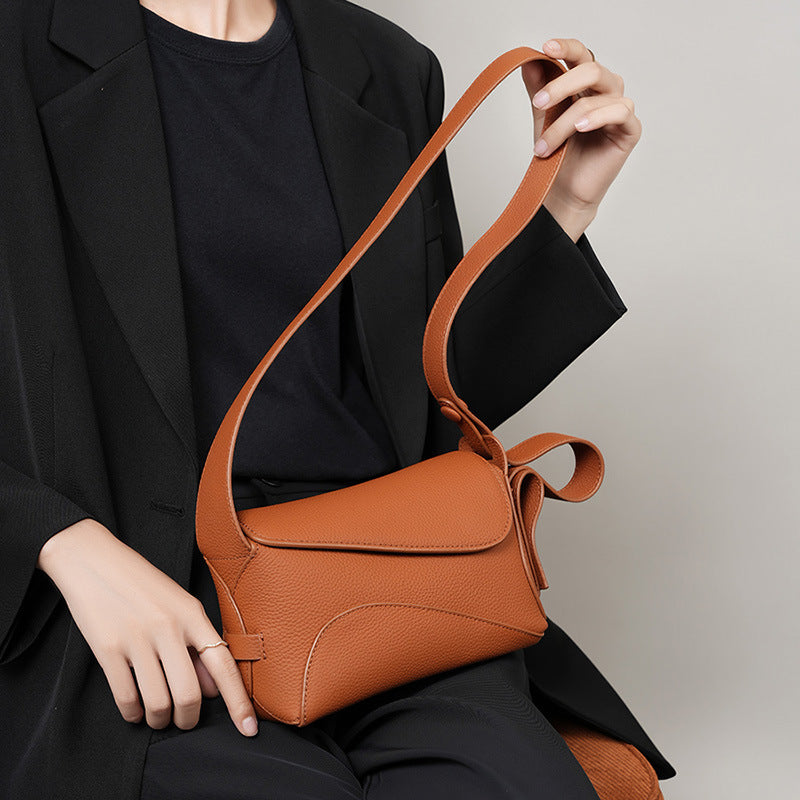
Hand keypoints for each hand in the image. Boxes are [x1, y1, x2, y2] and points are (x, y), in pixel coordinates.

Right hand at [37, 518, 258, 736]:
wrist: (93, 560)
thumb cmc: (141, 583)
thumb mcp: (178, 604)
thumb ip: (197, 644)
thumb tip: (214, 688)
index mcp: (193, 614)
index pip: (224, 665)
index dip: (238, 701)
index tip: (249, 728)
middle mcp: (169, 627)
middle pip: (189, 695)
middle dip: (188, 719)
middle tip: (183, 721)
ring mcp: (138, 638)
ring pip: (158, 702)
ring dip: (159, 720)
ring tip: (157, 717)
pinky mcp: (108, 648)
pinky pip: (126, 698)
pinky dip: (133, 713)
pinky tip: (135, 709)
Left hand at [520, 38, 641, 240]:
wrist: (563, 192)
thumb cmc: (557, 155)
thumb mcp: (543, 118)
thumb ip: (539, 89)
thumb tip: (529, 61)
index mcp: (586, 85)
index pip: (581, 56)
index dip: (566, 48)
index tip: (546, 47)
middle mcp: (606, 92)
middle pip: (591, 70)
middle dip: (560, 85)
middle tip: (539, 104)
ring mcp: (620, 110)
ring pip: (596, 97)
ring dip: (564, 121)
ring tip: (545, 145)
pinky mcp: (630, 130)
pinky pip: (619, 112)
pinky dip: (597, 118)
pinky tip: (580, 128)